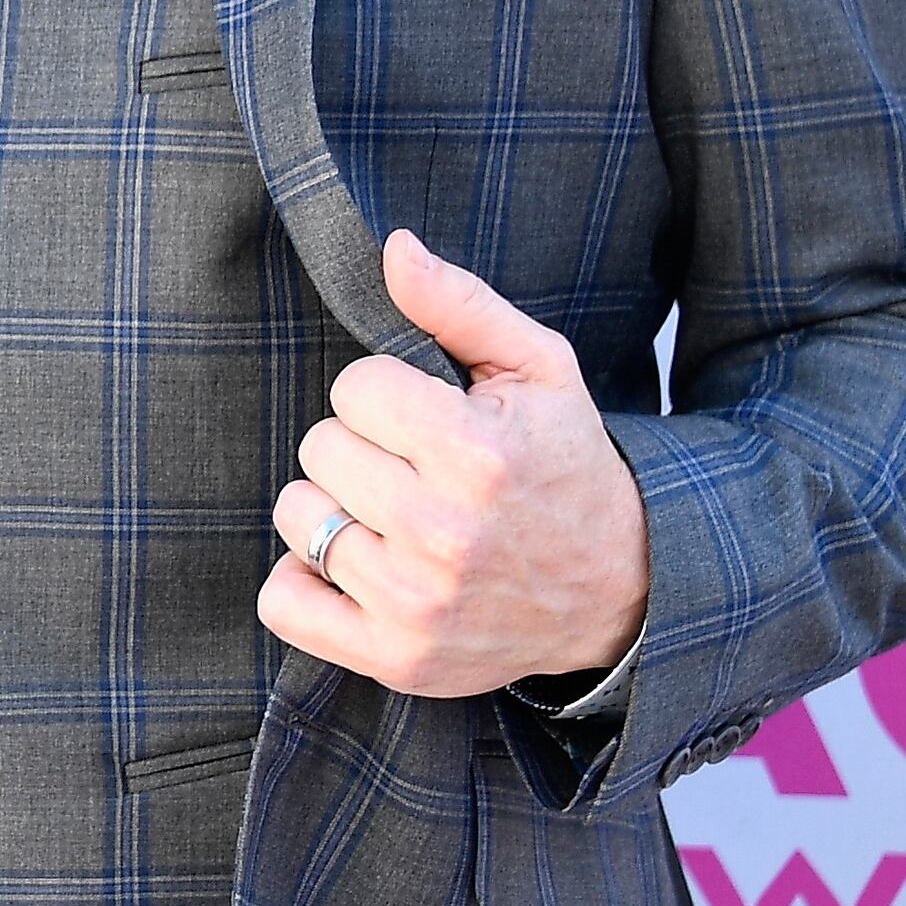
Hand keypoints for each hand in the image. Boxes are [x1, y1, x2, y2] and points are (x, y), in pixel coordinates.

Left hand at [259, 230, 650, 697]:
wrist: (622, 594)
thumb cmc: (567, 467)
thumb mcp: (540, 371)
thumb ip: (459, 304)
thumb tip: (391, 248)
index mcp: (477, 455)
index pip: (353, 386)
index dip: (385, 393)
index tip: (427, 418)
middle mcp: (443, 533)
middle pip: (320, 447)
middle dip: (360, 447)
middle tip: (417, 470)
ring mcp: (416, 604)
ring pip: (296, 515)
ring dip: (334, 509)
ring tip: (396, 518)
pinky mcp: (396, 658)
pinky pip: (283, 601)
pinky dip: (304, 581)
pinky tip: (357, 566)